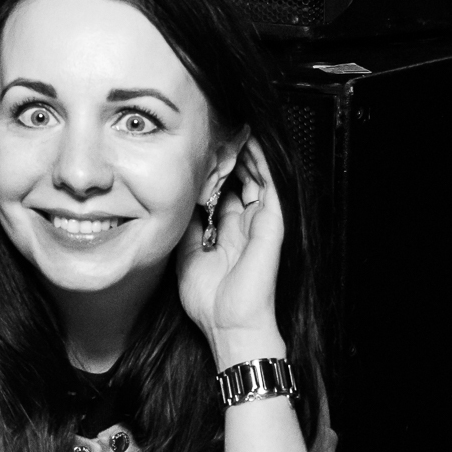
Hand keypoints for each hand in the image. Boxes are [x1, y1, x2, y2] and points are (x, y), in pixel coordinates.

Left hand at [175, 137, 284, 364]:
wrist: (230, 324)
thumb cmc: (210, 301)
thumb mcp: (187, 256)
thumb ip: (187, 227)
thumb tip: (178, 200)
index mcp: (228, 232)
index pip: (223, 191)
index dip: (211, 170)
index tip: (197, 150)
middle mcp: (246, 223)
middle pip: (241, 179)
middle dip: (228, 155)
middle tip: (214, 130)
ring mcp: (261, 222)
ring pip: (258, 176)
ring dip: (246, 152)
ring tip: (233, 127)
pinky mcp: (273, 223)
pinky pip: (271, 184)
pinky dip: (261, 162)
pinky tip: (250, 142)